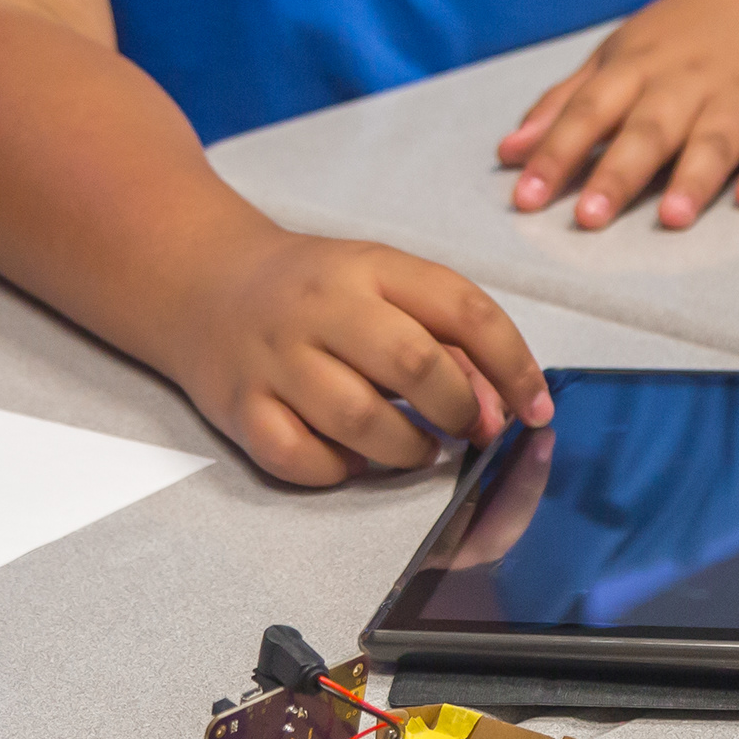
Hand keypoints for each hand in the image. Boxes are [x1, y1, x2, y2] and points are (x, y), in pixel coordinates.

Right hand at [158, 231, 550, 486]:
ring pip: (358, 419)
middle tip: (466, 430)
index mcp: (372, 266)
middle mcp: (322, 307)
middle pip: (413, 364)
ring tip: (418, 451)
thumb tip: (498, 412)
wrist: (202, 280)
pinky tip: (352, 461)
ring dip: (407, 450)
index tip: (536, 409)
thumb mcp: (382, 285)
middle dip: (458, 410)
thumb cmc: (314, 291)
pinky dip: (337, 471)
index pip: (463, 309)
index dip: (513, 366)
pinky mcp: (239, 406)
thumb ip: (445, 339)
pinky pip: (297, 456)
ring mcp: (276, 358)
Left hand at [497, 0, 738, 231]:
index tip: (525, 198)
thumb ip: (564, 104)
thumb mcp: (619, 54)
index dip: (555, 154)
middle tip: (589, 219)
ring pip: (713, 140)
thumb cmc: (687, 32)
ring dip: (694, 178)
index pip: (587, 112)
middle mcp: (683, 83)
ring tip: (673, 219)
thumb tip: (508, 153)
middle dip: (617, 175)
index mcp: (635, 67)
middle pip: (647, 131)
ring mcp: (736, 97)